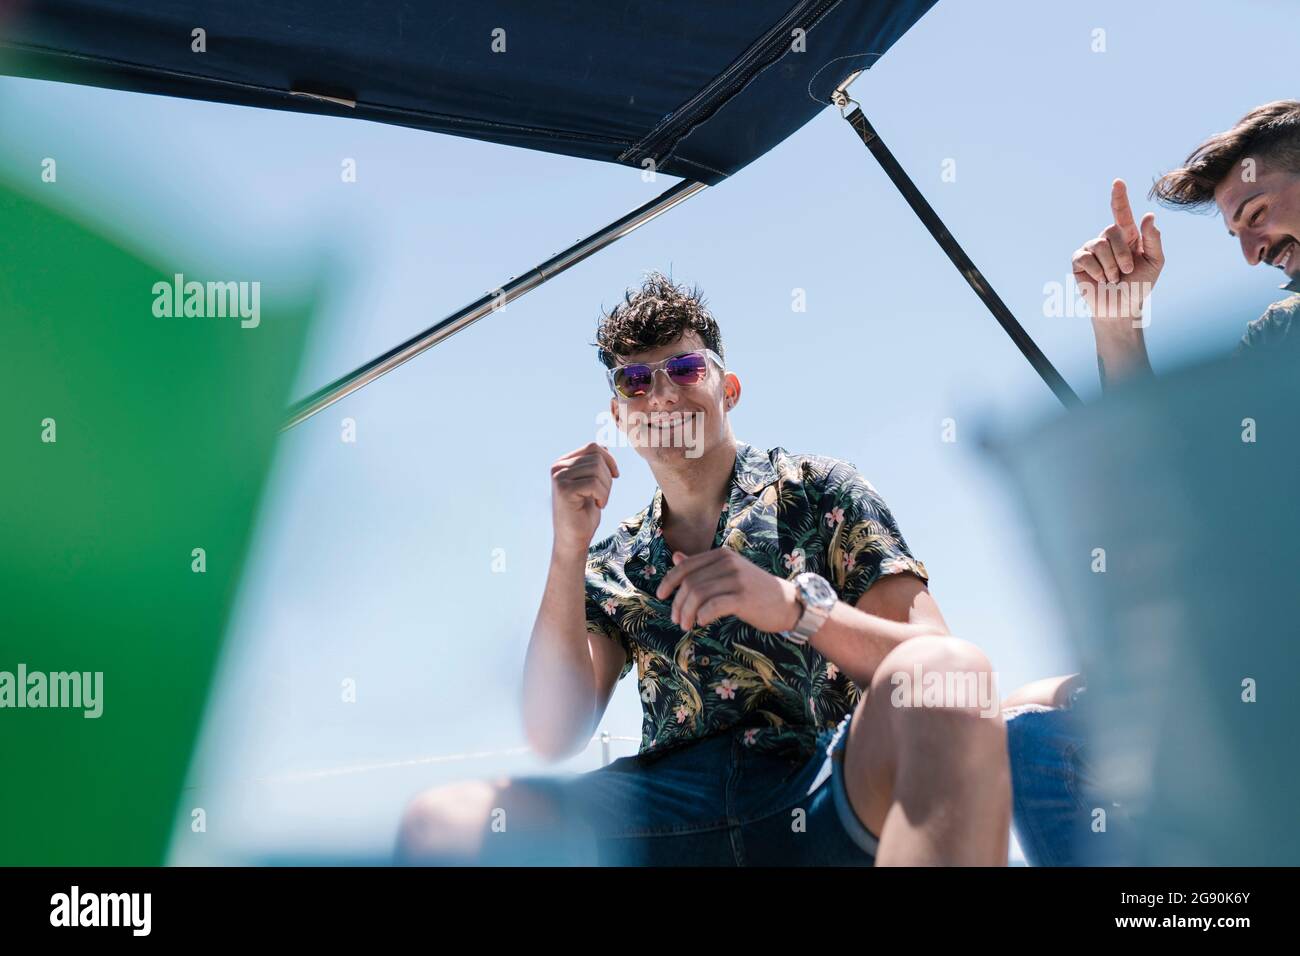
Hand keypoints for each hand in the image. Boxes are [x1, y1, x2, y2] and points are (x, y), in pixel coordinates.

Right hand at [550, 442, 618, 555]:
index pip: (593, 447)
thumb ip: (594, 465)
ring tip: (600, 501)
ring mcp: (559, 477)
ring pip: (596, 469)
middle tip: (604, 495)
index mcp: (563, 462)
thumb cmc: (584, 513)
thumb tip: (605, 446)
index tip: (615, 476)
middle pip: (597, 457)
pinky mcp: (564, 489)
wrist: (573, 539)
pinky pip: (593, 483)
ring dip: (606, 488)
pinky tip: (598, 505)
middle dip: (608, 477)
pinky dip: (602, 495)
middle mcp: (558, 467)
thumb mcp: (592, 485)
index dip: (609, 459)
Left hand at [655, 548, 800, 632]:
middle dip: (678, 603)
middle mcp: (728, 562)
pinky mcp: (743, 597)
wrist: (788, 603)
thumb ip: (703, 566)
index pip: (685, 566)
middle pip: (689, 582)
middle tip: (677, 620)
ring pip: (698, 595)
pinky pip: (713, 606)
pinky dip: (703, 615)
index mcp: (721, 554)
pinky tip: (702, 623)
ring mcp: (736, 579)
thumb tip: (676, 557)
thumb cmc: (755, 591)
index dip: (669, 581)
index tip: (660, 596)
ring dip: (687, 613)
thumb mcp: (728, 573)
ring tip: (686, 625)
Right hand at [1071, 180, 1164, 325]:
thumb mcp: (1155, 262)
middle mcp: (1108, 239)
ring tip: (1114, 278)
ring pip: (1100, 244)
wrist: (1121, 308)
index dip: (1119, 196)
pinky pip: (1086, 257)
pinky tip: (1101, 280)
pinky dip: (1098, 271)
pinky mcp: (1079, 261)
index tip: (1117, 182)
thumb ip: (1154, 239)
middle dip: (1122, 253)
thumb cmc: (1139, 285)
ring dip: (1111, 265)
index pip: (1121, 212)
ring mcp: (1091, 248)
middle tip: (1126, 270)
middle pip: (1112, 230)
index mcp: (1128, 236)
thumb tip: (1148, 216)